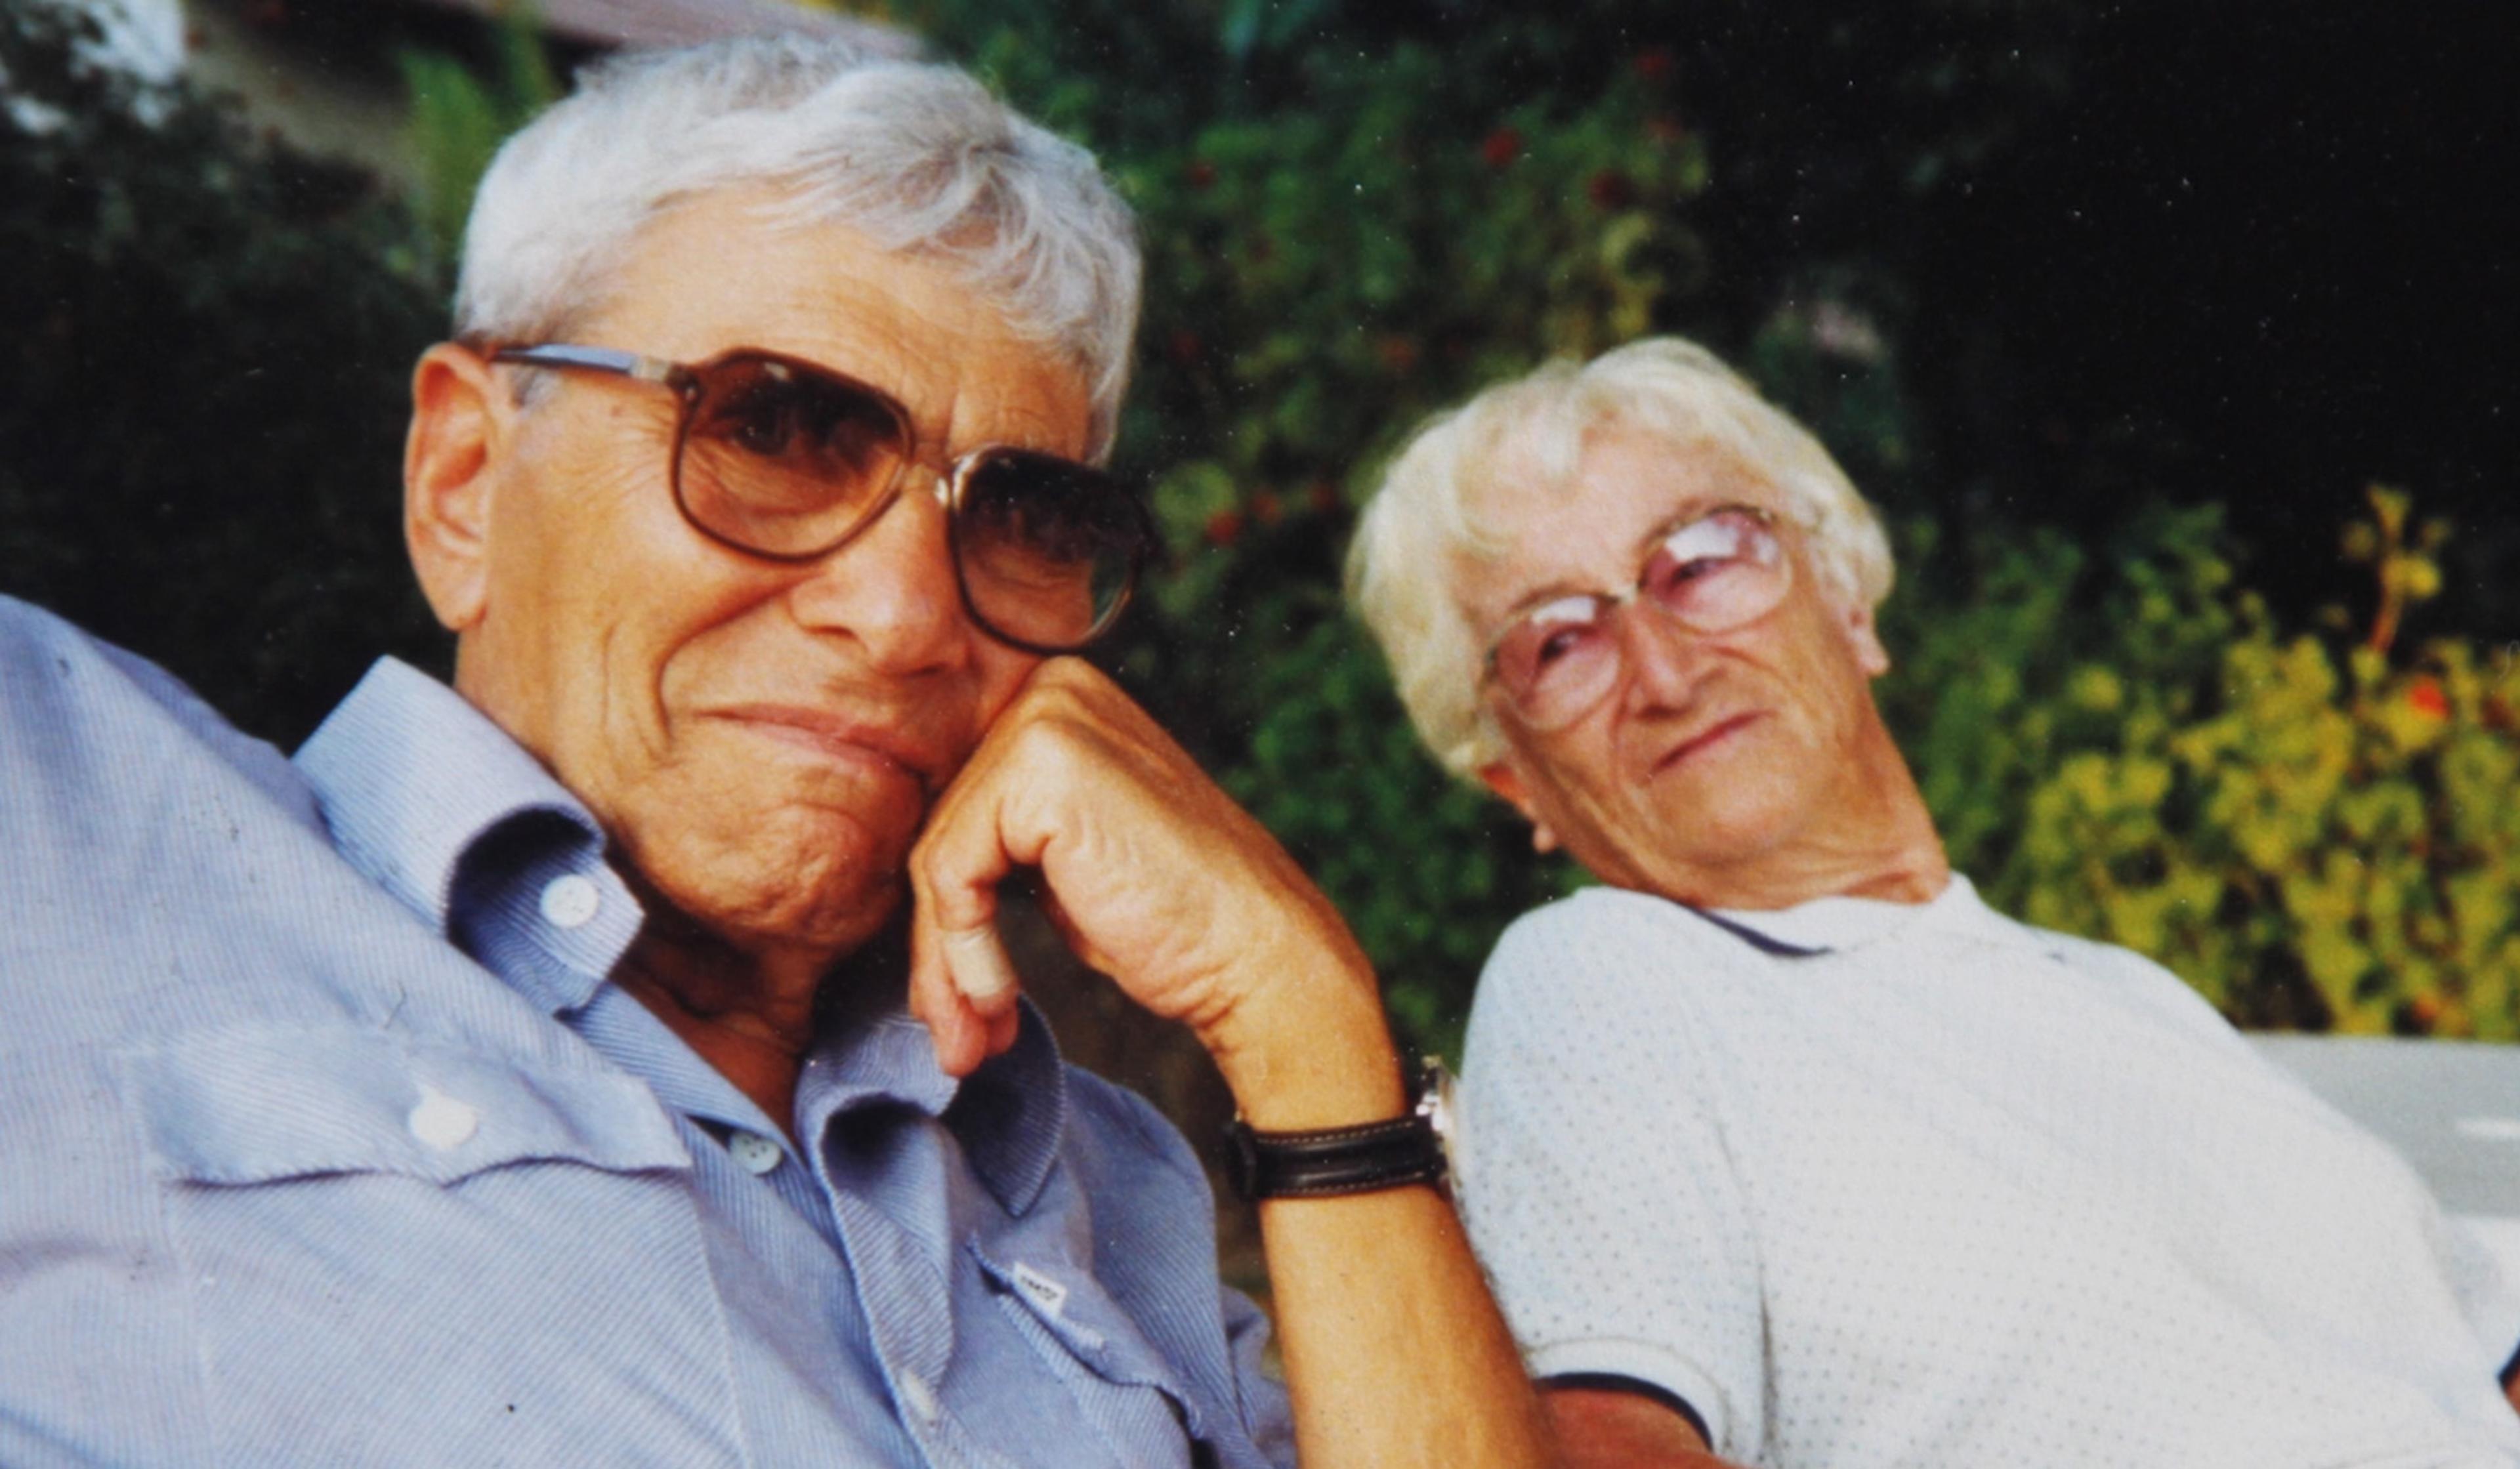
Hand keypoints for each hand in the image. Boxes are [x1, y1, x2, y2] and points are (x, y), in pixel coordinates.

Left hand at [906, 659, 1400, 1125]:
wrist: (1259, 956)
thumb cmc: (1176, 922)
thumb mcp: (1067, 862)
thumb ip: (1001, 841)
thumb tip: (912, 884)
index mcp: (1059, 701)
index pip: (957, 807)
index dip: (944, 913)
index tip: (956, 1001)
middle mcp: (1051, 688)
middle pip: (940, 831)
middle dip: (940, 950)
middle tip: (957, 1037)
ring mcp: (1047, 717)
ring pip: (937, 859)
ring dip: (946, 968)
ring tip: (970, 1041)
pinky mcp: (1040, 763)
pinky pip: (951, 873)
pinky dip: (964, 953)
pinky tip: (998, 1002)